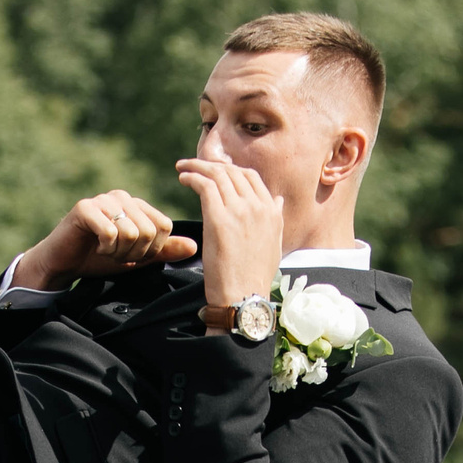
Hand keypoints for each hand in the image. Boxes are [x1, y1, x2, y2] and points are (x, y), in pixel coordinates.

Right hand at [11, 191, 197, 291]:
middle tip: (116, 254)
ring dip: (119, 252)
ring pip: (132, 232)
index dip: (152, 250)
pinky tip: (96, 246)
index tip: (133, 254)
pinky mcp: (85, 208)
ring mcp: (103, 200)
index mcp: (137, 205)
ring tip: (106, 250)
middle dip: (135, 253)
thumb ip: (164, 251)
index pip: (164, 227)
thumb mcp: (137, 257)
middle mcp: (122, 197)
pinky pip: (111, 232)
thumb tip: (194, 247)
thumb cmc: (99, 259)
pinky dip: (106, 248)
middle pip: (150, 231)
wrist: (64, 263)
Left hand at [173, 157, 283, 307]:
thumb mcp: (274, 245)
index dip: (231, 169)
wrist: (244, 297)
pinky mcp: (219, 219)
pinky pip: (205, 186)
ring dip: (198, 167)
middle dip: (212, 164)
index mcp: (271, 212)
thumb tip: (278, 200)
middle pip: (233, 172)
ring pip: (218, 175)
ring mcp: (239, 211)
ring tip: (183, 168)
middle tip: (195, 165)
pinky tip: (183, 178)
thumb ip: (275, 219)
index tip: (215, 171)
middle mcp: (258, 206)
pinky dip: (193, 177)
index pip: (250, 177)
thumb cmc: (255, 277)